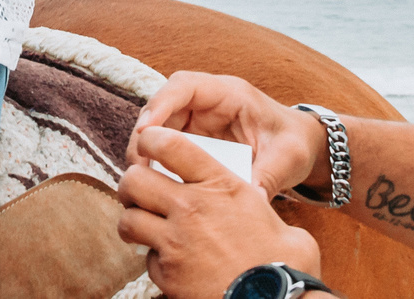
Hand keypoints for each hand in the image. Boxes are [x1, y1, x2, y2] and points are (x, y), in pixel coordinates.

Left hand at [119, 127, 320, 298]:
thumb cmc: (284, 260)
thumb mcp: (268, 212)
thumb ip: (247, 197)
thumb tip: (250, 201)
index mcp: (219, 184)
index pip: (168, 144)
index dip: (151, 139)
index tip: (147, 145)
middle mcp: (191, 207)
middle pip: (134, 180)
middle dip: (131, 185)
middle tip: (139, 194)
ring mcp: (175, 242)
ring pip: (128, 221)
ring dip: (134, 223)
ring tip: (144, 228)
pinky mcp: (168, 275)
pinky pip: (148, 261)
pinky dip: (155, 261)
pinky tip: (173, 264)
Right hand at [132, 72, 325, 197]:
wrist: (302, 149)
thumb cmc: (295, 144)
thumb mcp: (288, 158)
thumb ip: (268, 175)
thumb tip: (248, 200)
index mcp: (229, 93)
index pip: (185, 85)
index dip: (160, 103)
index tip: (145, 131)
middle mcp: (208, 103)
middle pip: (163, 106)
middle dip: (145, 132)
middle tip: (136, 165)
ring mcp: (198, 122)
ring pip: (160, 128)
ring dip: (145, 149)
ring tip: (138, 178)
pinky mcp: (195, 142)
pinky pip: (168, 148)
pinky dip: (156, 163)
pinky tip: (153, 186)